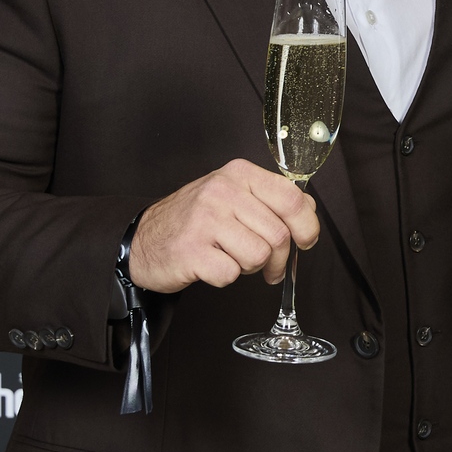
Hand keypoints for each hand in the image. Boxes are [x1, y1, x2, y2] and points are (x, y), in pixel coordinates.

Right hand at [127, 159, 320, 291]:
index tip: (306, 241)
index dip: (307, 226)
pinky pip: (231, 274)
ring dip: (251, 267)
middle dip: (279, 258)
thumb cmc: (195, 219)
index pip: (292, 198)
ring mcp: (205, 220)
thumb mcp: (234, 195)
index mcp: (239, 174)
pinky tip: (212, 265)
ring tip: (234, 259)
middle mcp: (222, 191)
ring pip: (259, 255)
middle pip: (278, 234)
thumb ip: (271, 199)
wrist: (143, 238)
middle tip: (268, 266)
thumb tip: (308, 212)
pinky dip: (226, 277)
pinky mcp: (191, 250)